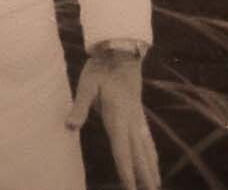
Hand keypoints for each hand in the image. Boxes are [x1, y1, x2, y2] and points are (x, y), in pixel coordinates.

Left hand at [65, 50, 160, 189]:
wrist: (120, 51)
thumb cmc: (100, 68)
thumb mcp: (86, 85)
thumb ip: (80, 107)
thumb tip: (70, 126)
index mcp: (118, 117)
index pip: (122, 150)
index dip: (126, 170)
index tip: (131, 188)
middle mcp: (130, 120)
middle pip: (138, 153)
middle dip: (144, 175)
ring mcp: (137, 117)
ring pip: (146, 147)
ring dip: (151, 166)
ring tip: (157, 184)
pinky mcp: (138, 113)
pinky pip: (147, 137)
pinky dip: (151, 151)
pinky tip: (153, 158)